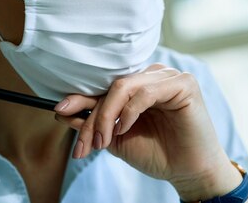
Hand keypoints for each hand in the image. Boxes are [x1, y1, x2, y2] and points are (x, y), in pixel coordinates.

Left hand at [54, 64, 242, 200]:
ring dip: (107, 115)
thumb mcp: (116, 138)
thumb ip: (93, 123)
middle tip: (85, 145)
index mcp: (139, 85)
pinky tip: (124, 128)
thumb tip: (61, 112)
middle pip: (112, 87)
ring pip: (125, 86)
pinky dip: (129, 111)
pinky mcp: (183, 83)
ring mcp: (169, 76)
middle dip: (93, 117)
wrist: (188, 172)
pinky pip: (146, 91)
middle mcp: (153, 76)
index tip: (58, 112)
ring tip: (103, 141)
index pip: (105, 88)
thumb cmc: (158, 154)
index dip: (81, 99)